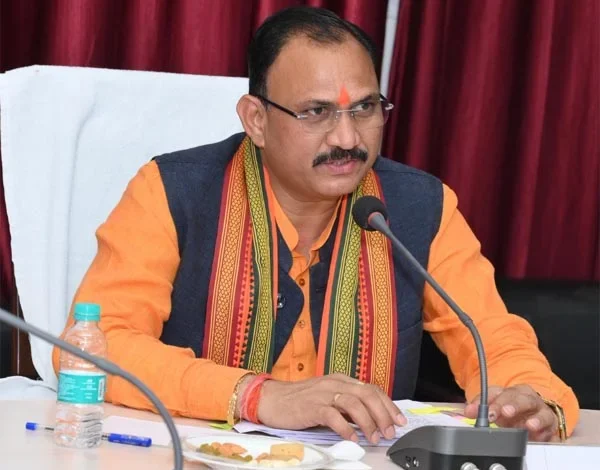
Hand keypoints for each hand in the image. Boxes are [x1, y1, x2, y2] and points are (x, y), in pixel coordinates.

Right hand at [256, 373, 406, 442]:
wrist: (271, 399)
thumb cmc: (300, 401)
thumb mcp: (328, 397)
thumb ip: (347, 404)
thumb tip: (370, 419)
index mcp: (341, 380)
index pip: (372, 389)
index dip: (388, 404)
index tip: (399, 420)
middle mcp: (334, 384)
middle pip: (367, 394)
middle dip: (383, 414)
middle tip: (389, 431)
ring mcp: (323, 394)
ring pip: (354, 403)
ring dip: (368, 422)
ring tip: (373, 437)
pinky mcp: (311, 406)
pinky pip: (333, 416)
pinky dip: (346, 428)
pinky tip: (352, 438)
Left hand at [464, 384, 559, 441]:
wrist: (536, 416)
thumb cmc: (513, 411)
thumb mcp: (496, 409)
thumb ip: (480, 409)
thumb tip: (468, 411)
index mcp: (510, 392)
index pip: (495, 392)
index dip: (485, 400)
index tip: (474, 410)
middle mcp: (526, 398)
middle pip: (518, 398)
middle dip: (510, 405)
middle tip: (504, 413)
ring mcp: (540, 410)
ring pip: (539, 410)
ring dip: (534, 418)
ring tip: (529, 425)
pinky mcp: (551, 424)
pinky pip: (550, 426)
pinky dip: (545, 431)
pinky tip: (539, 435)